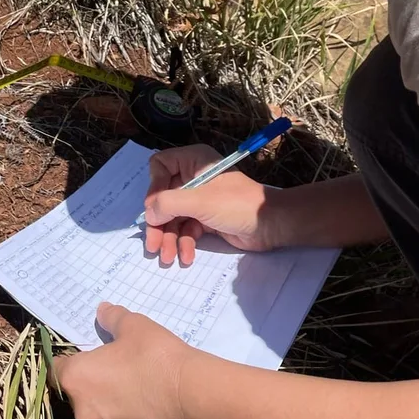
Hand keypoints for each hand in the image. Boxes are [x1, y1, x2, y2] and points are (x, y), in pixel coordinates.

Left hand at [52, 303, 196, 418]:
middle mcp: (84, 412)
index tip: (88, 356)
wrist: (191, 395)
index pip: (58, 369)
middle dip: (94, 383)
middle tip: (119, 370)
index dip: (71, 360)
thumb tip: (102, 311)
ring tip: (139, 391)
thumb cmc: (155, 355)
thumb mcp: (133, 324)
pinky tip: (151, 411)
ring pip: (101, 417)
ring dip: (111, 405)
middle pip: (80, 395)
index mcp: (78, 379)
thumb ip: (112, 318)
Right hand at [144, 144, 271, 264]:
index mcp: (192, 161)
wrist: (271, 224)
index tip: (154, 210)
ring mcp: (199, 199)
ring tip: (168, 258)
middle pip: (163, 198)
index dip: (154, 188)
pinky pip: (186, 229)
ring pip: (173, 217)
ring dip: (169, 238)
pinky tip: (186, 256)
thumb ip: (168, 203)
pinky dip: (183, 242)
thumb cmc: (236, 204)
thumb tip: (148, 213)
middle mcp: (193, 177)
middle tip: (153, 246)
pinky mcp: (206, 218)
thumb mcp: (199, 201)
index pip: (159, 167)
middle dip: (159, 223)